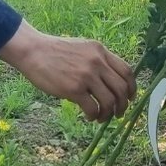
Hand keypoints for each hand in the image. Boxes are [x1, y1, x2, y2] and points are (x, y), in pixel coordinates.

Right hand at [0, 21, 136, 121]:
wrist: (33, 51)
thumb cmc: (55, 51)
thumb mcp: (82, 48)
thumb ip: (97, 60)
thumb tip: (111, 81)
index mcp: (100, 51)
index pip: (127, 71)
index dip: (132, 88)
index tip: (129, 98)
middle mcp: (97, 62)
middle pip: (122, 89)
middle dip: (123, 105)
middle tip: (117, 114)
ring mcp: (86, 75)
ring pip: (110, 101)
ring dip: (108, 114)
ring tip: (101, 117)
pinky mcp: (74, 88)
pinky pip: (93, 108)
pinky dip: (94, 116)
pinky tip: (89, 116)